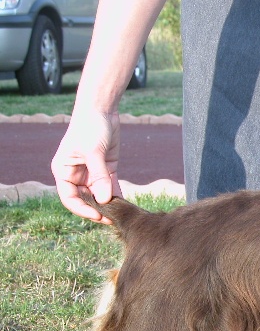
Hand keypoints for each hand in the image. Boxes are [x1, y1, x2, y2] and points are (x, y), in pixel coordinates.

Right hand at [51, 110, 122, 224]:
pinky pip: (110, 186)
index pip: (69, 198)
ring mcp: (91, 172)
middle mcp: (75, 174)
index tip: (97, 215)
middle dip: (97, 209)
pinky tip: (125, 204)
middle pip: (85, 199)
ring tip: (121, 215)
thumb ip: (99, 176)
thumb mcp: (93, 152)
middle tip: (113, 219)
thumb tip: (103, 200)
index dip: (82, 209)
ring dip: (108, 204)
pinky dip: (116, 195)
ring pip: (98, 195)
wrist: (101, 110)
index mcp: (64, 171)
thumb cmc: (90, 127)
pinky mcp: (105, 168)